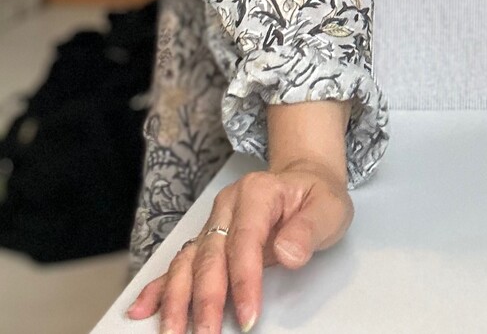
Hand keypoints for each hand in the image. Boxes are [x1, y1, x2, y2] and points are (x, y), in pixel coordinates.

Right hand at [126, 161, 352, 333]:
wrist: (305, 182)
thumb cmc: (317, 197)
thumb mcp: (329, 208)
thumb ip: (309, 229)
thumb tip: (286, 254)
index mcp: (257, 192)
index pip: (245, 240)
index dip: (244, 280)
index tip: (247, 316)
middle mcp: (228, 205)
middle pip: (210, 255)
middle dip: (205, 299)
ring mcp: (214, 222)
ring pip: (187, 262)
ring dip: (177, 300)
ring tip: (172, 333)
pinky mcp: (207, 239)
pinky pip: (178, 263)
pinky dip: (159, 288)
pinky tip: (142, 309)